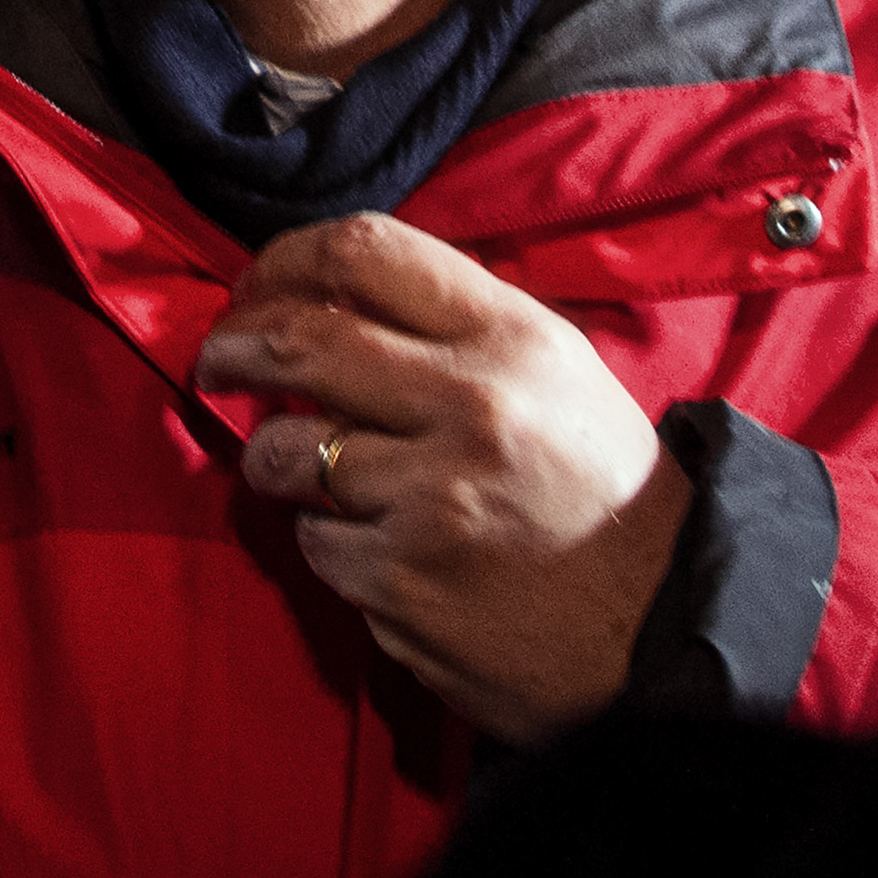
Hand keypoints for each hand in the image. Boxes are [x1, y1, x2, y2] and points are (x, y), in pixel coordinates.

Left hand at [194, 212, 691, 746]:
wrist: (662, 625)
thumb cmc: (601, 491)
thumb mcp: (555, 373)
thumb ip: (454, 329)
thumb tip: (330, 298)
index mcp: (511, 338)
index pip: (365, 251)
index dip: (283, 259)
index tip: (254, 288)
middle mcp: (469, 405)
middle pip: (300, 341)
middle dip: (233, 347)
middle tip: (216, 362)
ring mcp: (429, 499)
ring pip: (288, 450)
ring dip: (271, 456)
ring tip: (294, 467)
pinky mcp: (400, 583)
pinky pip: (314, 543)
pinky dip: (325, 541)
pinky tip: (370, 545)